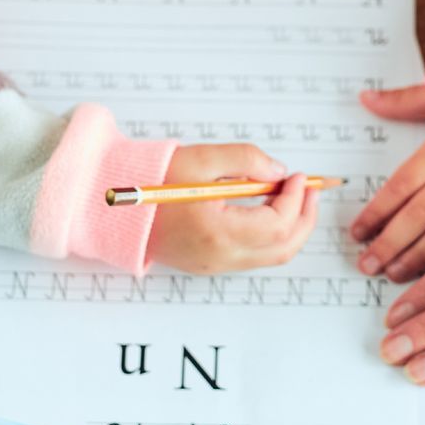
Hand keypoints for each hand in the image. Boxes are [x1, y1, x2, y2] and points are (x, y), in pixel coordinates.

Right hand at [146, 143, 319, 274]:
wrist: (115, 206)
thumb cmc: (151, 181)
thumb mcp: (201, 159)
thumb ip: (245, 160)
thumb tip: (278, 171)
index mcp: (217, 234)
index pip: (277, 224)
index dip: (295, 199)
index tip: (297, 176)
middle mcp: (219, 257)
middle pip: (283, 249)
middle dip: (304, 218)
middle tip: (310, 190)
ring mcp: (214, 265)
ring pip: (271, 257)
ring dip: (290, 227)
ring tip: (292, 196)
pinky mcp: (209, 264)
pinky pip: (253, 256)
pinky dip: (271, 235)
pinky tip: (269, 208)